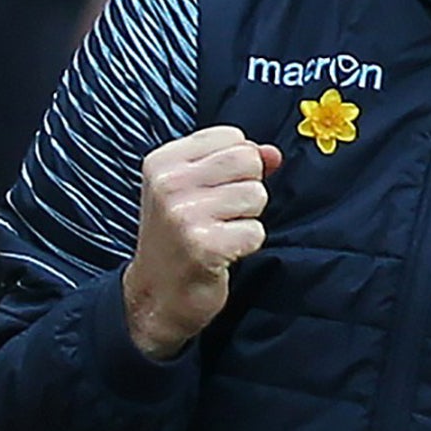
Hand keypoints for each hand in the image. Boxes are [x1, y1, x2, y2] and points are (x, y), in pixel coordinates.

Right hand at [122, 126, 281, 359]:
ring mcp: (183, 215)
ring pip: (257, 195)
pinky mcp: (204, 245)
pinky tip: (222, 252)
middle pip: (248, 161)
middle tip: (221, 214)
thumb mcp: (195, 189)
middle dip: (248, 189)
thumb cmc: (180, 236)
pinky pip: (256, 231)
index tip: (214, 189)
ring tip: (219, 232)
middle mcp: (169, 183)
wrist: (157, 293)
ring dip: (247, 218)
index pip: (233, 137)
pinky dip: (247, 244)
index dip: (239, 164)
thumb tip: (273, 153)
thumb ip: (235, 163)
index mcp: (163, 161)